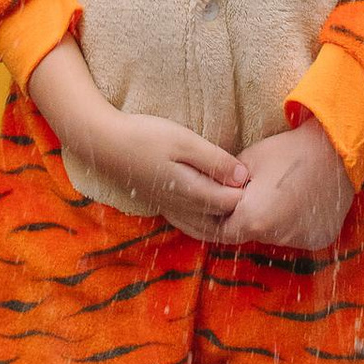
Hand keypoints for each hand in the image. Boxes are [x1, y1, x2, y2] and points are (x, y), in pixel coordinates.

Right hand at [83, 108, 252, 234]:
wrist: (104, 144)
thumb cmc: (145, 137)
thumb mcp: (185, 141)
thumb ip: (215, 161)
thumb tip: (243, 177)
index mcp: (192, 192)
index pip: (232, 203)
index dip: (248, 192)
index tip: (259, 176)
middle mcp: (183, 207)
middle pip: (222, 218)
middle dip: (241, 209)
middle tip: (257, 193)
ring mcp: (171, 208)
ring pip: (206, 226)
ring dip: (225, 219)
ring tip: (240, 206)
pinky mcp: (162, 204)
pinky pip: (191, 224)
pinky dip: (207, 223)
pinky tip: (212, 215)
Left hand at [226, 116, 354, 255]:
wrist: (335, 149)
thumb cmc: (287, 151)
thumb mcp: (246, 162)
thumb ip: (225, 186)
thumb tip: (213, 196)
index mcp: (253, 219)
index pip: (222, 231)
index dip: (220, 216)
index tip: (225, 201)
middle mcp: (276, 237)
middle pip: (249, 234)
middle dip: (245, 217)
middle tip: (252, 194)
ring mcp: (300, 241)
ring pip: (272, 236)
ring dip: (269, 221)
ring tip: (277, 194)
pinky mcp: (318, 239)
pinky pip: (296, 235)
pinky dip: (291, 223)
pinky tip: (297, 201)